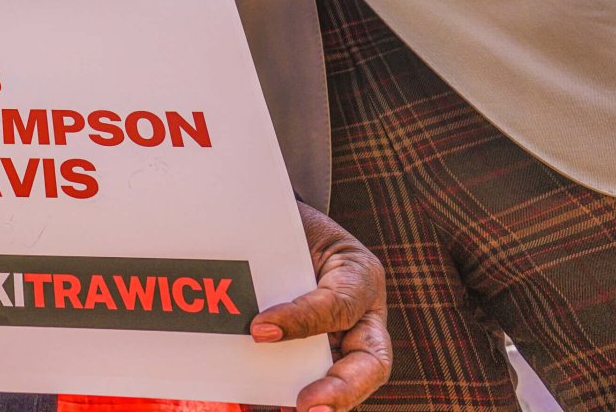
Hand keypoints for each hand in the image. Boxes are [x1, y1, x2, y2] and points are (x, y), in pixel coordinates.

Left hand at [249, 201, 390, 411]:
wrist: (280, 222)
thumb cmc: (290, 224)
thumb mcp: (291, 228)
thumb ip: (274, 257)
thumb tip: (244, 302)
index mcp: (359, 274)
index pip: (339, 304)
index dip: (302, 319)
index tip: (259, 328)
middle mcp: (362, 314)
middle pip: (371, 362)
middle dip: (343, 389)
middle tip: (308, 406)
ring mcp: (346, 338)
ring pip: (352, 379)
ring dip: (328, 401)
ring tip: (296, 410)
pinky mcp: (322, 352)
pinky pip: (315, 376)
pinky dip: (298, 392)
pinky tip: (276, 403)